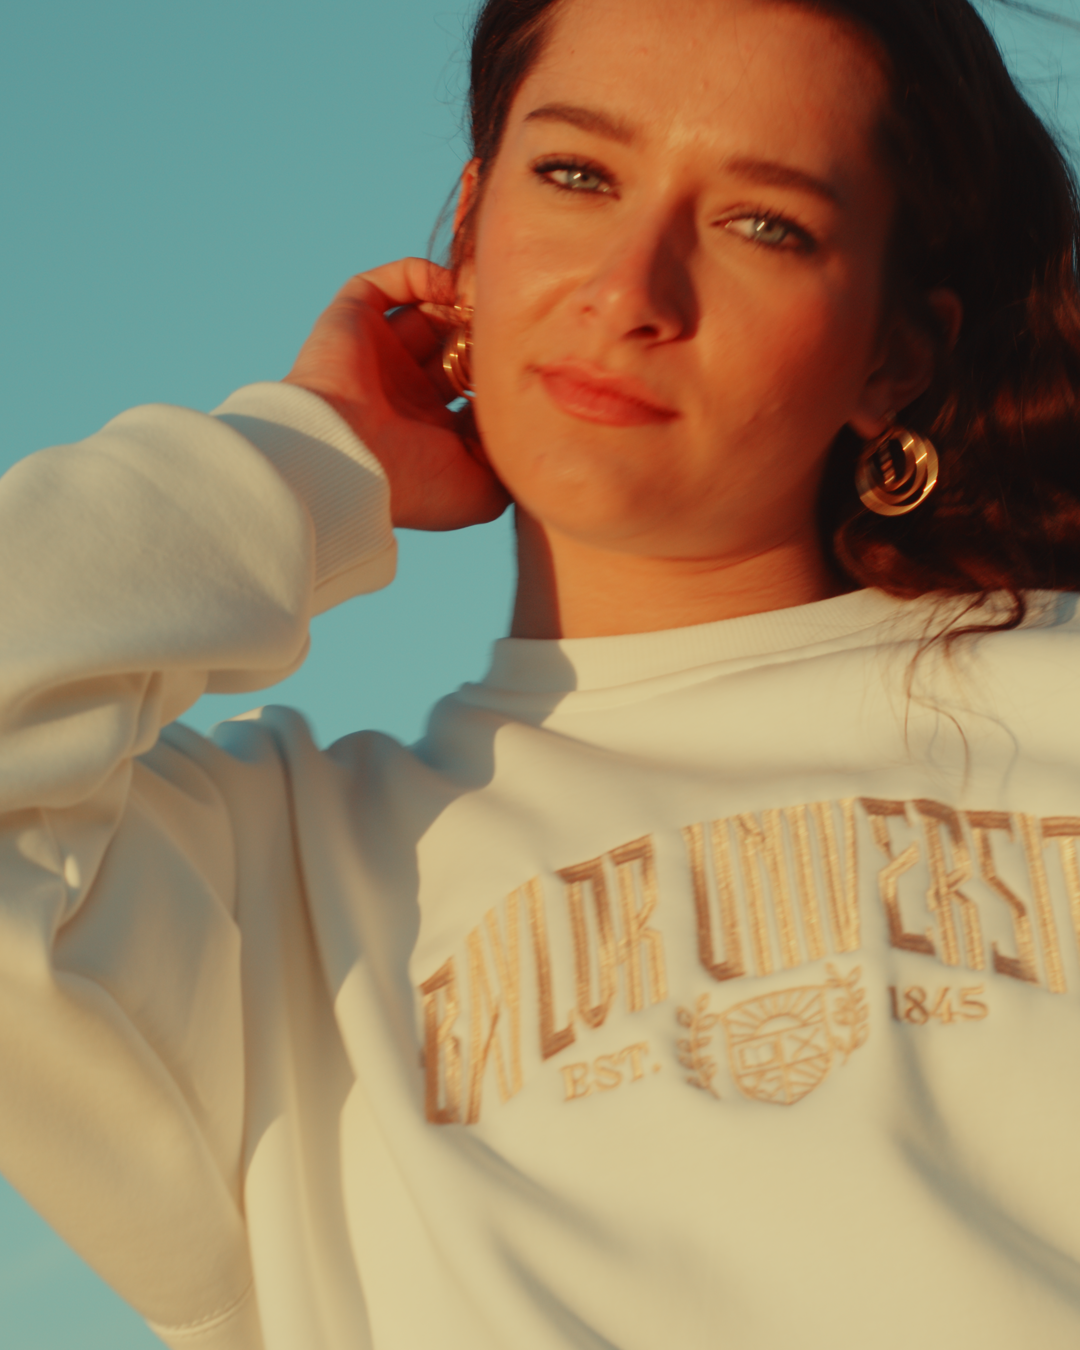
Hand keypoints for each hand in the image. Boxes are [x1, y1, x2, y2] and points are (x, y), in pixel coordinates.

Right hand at [283, 258, 509, 529]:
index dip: (505, 376)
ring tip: (490, 302)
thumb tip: (534, 426)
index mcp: (430, 431)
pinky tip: (453, 289)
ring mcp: (378, 355)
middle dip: (486, 336)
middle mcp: (404, 391)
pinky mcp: (352, 320)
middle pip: (458, 347)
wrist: (345, 458)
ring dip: (462, 303)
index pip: (476, 390)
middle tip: (514, 329)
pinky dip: (422, 276)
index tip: (533, 368)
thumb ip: (511, 462)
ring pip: (429, 313)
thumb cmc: (415, 483)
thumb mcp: (481, 493)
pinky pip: (389, 283)